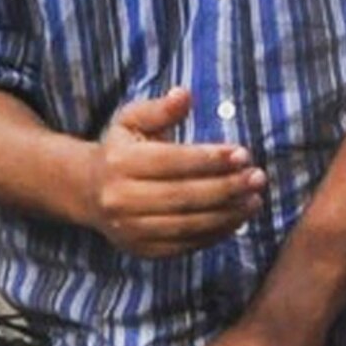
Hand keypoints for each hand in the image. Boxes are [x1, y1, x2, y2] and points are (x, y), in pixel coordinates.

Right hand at [88, 88, 264, 259]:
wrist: (88, 192)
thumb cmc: (120, 150)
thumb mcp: (132, 121)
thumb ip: (160, 110)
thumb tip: (184, 96)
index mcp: (118, 163)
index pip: (171, 161)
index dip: (210, 159)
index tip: (243, 154)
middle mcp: (120, 199)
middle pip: (183, 196)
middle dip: (226, 188)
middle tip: (258, 178)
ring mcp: (130, 229)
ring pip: (187, 224)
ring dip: (227, 214)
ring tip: (254, 201)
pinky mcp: (141, 249)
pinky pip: (184, 245)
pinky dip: (214, 234)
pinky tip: (236, 219)